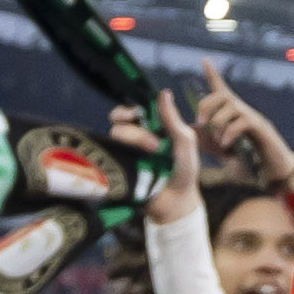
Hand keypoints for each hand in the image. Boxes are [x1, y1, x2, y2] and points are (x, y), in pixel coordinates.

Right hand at [110, 98, 203, 213]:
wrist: (177, 202)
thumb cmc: (185, 170)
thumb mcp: (185, 142)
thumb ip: (173, 119)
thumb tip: (163, 92)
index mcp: (150, 127)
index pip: (130, 110)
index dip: (128, 110)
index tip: (137, 114)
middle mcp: (134, 138)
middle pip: (118, 122)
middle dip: (136, 132)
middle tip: (155, 145)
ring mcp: (125, 153)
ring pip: (114, 136)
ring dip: (133, 142)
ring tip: (152, 155)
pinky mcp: (118, 168)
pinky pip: (108, 154)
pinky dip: (119, 155)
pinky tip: (133, 163)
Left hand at [189, 74, 293, 192]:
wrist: (275, 169)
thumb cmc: (251, 160)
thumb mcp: (224, 150)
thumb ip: (209, 140)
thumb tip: (192, 128)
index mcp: (233, 114)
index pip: (221, 89)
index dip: (213, 74)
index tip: (205, 59)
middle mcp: (243, 111)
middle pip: (222, 94)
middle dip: (206, 105)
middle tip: (200, 123)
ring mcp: (253, 117)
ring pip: (231, 107)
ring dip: (218, 123)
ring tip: (218, 141)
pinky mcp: (261, 128)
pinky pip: (242, 122)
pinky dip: (230, 133)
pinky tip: (226, 145)